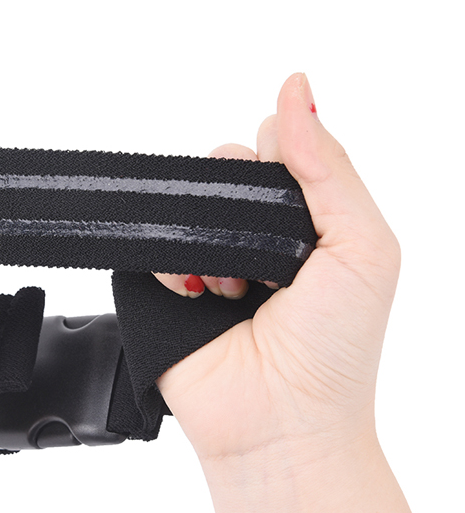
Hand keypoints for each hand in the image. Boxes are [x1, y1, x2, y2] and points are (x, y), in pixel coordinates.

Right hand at [154, 73, 400, 460]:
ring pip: (187, 198)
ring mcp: (209, 259)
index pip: (279, 145)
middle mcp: (255, 234)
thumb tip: (298, 87)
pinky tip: (199, 293)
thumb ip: (329, 166)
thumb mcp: (362, 246)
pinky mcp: (165, 285)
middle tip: (267, 255)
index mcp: (307, 219)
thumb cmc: (336, 348)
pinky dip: (171, 261)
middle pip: (227, 165)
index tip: (293, 207)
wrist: (283, 425)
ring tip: (234, 284)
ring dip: (208, 233)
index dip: (281, 159)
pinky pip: (151, 240)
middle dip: (240, 197)